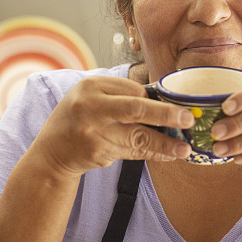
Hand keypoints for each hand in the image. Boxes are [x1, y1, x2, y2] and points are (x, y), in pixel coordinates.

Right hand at [30, 77, 194, 177]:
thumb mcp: (93, 96)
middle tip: (188, 119)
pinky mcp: (97, 152)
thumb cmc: (80, 117)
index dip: (156, 100)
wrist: (52, 150)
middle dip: (166, 115)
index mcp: (92, 86)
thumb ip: (121, 95)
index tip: (178, 106)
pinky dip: (152, 154)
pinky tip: (167, 155)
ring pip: (138, 137)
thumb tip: (163, 98)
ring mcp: (93, 131)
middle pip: (136, 109)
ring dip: (164, 144)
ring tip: (185, 148)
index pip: (133, 90)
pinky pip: (132, 153)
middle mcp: (91, 106)